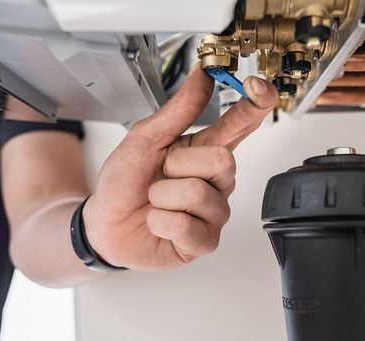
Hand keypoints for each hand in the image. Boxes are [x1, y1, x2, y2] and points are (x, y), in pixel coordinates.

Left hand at [83, 65, 276, 269]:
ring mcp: (214, 213)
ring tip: (156, 202)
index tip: (260, 86)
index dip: (254, 106)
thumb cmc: (126, 182)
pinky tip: (158, 223)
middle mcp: (217, 183)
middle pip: (222, 161)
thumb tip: (202, 74)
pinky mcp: (205, 242)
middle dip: (178, 166)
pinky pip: (186, 226)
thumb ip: (179, 109)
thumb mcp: (145, 139)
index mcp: (205, 151)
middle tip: (160, 176)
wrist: (105, 224)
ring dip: (162, 197)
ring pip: (198, 194)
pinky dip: (160, 221)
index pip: (240, 126)